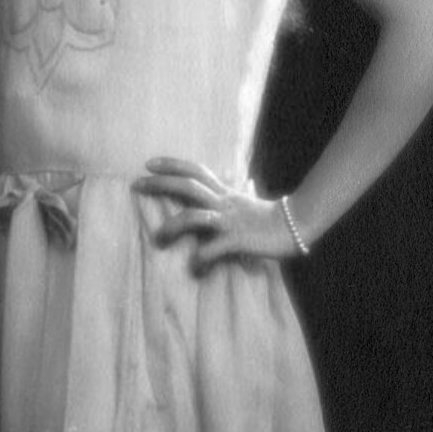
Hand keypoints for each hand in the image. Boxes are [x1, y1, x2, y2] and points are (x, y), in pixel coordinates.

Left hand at [132, 157, 298, 275]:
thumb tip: (219, 192)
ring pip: (194, 216)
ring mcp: (228, 221)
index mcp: (224, 193)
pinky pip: (213, 249)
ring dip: (172, 226)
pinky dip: (200, 258)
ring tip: (157, 238)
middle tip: (136, 184)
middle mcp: (223, 202)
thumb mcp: (244, 201)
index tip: (148, 163)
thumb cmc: (269, 218)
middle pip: (188, 185)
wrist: (296, 227)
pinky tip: (194, 268)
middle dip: (161, 183)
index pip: (195, 171)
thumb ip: (228, 196)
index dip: (172, 164)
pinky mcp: (237, 240)